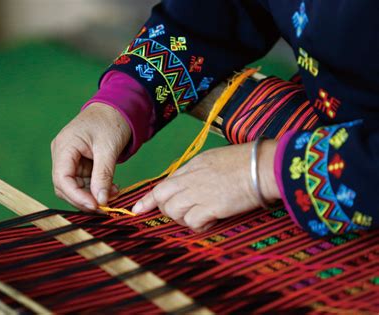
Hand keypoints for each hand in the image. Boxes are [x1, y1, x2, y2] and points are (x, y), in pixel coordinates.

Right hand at [51, 103, 130, 210]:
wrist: (117, 108)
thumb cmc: (111, 122)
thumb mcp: (108, 149)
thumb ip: (103, 176)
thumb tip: (101, 201)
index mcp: (64, 146)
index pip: (62, 179)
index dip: (77, 196)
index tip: (95, 206)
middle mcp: (62, 154)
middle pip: (65, 186)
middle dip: (85, 198)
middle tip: (106, 206)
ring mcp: (69, 159)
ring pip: (75, 187)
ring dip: (93, 195)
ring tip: (113, 194)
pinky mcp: (79, 163)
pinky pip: (83, 182)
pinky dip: (96, 188)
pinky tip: (111, 189)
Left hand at [132, 140, 279, 231]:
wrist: (263, 166)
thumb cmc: (246, 162)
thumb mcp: (214, 159)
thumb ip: (198, 171)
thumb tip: (189, 184)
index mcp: (192, 166)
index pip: (162, 183)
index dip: (148, 199)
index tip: (137, 209)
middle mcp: (190, 178)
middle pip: (162, 198)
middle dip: (165, 210)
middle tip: (183, 214)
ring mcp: (199, 192)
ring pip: (173, 211)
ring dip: (185, 219)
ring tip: (203, 216)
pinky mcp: (211, 206)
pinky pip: (192, 222)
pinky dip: (199, 226)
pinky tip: (212, 221)